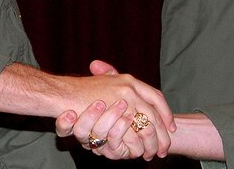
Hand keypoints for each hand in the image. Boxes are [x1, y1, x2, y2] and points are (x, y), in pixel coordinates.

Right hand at [56, 60, 172, 160]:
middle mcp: (129, 88)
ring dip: (151, 142)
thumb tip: (136, 94)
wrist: (62, 93)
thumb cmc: (81, 89)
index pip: (155, 97)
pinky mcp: (115, 115)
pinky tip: (139, 153)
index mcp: (128, 79)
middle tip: (165, 147)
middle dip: (162, 133)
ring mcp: (123, 100)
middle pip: (155, 113)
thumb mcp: (104, 80)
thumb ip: (118, 82)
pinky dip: (138, 146)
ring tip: (155, 153)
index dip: (165, 112)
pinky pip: (133, 134)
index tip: (171, 126)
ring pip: (146, 125)